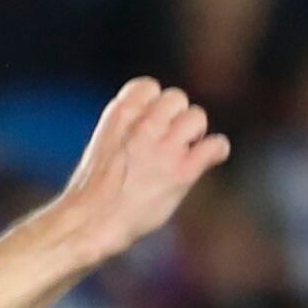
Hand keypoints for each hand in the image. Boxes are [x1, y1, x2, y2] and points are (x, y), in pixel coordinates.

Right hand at [59, 79, 228, 262]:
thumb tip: (153, 124)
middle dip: (177, 116)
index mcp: (118, 116)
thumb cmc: (93, 191)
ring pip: (197, 116)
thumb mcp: (104, 144)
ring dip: (194, 133)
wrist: (91, 221)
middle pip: (177, 97)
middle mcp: (143, 126)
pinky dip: (216, 150)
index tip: (151, 120)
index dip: (154, 101)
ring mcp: (164, 149)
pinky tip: (209, 158)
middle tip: (170, 139)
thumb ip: (128, 128)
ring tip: (184, 151)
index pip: (148, 86)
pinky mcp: (182, 173)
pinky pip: (214, 146)